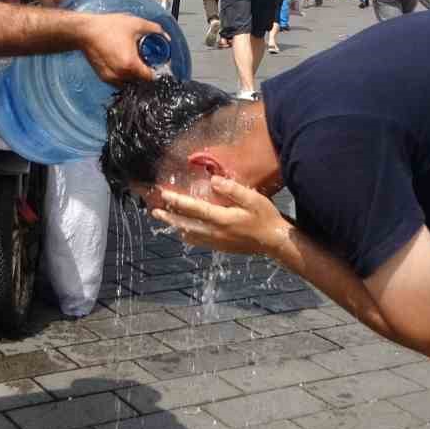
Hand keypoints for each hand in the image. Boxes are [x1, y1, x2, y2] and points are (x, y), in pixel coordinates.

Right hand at [78, 13, 163, 83]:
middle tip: (145, 60)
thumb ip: (154, 29)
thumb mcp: (135, 24)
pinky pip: (119, 81)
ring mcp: (111, 78)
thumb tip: (165, 36)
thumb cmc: (107, 27)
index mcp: (130, 64)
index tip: (156, 64)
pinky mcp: (103, 77)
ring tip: (133, 61)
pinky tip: (122, 63)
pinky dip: (123, 75)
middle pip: (140, 81)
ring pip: (130, 83)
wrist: (84, 31)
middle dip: (145, 72)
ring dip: (134, 75)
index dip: (156, 70)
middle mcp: (120, 75)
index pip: (150, 77)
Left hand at [147, 175, 288, 256]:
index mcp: (222, 219)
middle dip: (170, 217)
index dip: (177, 201)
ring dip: (176, 226)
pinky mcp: (221, 247)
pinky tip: (184, 232)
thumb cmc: (265, 217)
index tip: (164, 194)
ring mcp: (217, 242)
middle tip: (154, 211)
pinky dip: (188, 235)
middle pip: (186, 224)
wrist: (275, 242)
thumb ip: (233, 190)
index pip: (194, 209)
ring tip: (165, 219)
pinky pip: (199, 241)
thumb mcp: (253, 199)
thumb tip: (213, 181)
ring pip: (190, 235)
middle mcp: (216, 232)